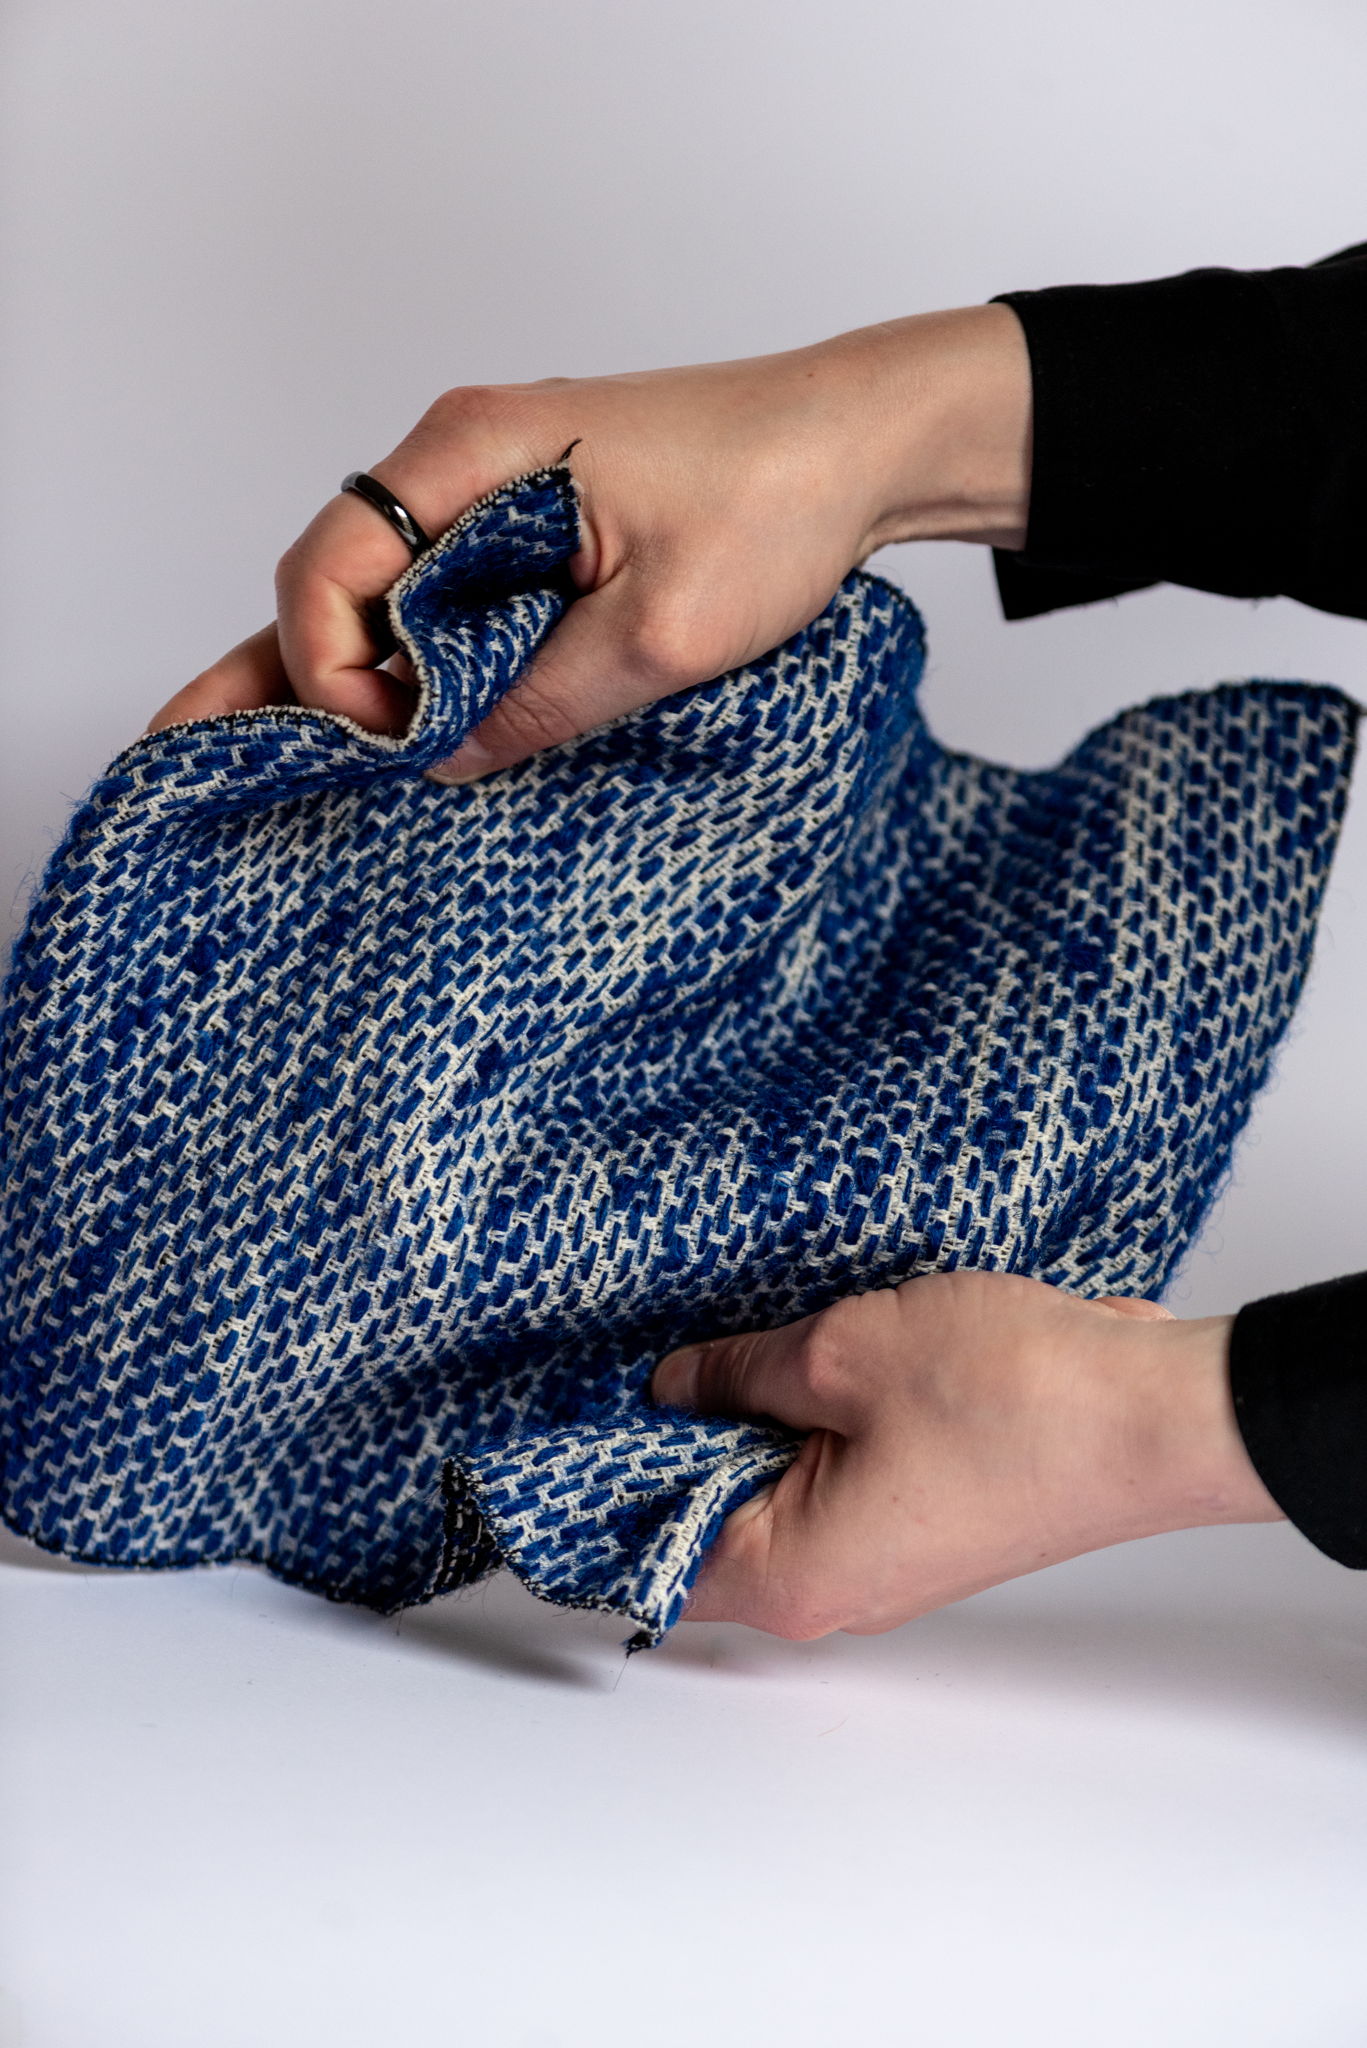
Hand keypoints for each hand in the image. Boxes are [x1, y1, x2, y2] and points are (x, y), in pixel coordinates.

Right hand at [148, 306, 1031, 763]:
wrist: (859, 444)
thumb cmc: (779, 495)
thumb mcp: (665, 630)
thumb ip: (546, 699)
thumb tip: (446, 762)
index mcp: (476, 447)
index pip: (334, 559)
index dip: (331, 661)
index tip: (387, 740)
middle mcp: (463, 457)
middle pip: (333, 572)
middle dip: (292, 671)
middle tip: (225, 758)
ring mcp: (492, 489)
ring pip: (378, 587)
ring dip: (340, 669)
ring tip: (264, 752)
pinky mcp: (530, 525)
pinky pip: (438, 592)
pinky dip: (406, 656)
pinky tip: (384, 720)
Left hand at [651, 1272, 1280, 1638]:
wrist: (1149, 1411)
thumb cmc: (1013, 1399)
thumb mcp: (841, 1355)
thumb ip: (737, 1371)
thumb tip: (674, 1383)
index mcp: (791, 1573)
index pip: (651, 1553)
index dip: (602, 1483)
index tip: (568, 1415)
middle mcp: (833, 1587)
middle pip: (709, 1518)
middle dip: (674, 1437)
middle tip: (639, 1348)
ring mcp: (884, 1554)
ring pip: (773, 1488)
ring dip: (749, 1417)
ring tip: (721, 1336)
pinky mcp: (926, 1515)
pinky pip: (833, 1472)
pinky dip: (808, 1417)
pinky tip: (800, 1348)